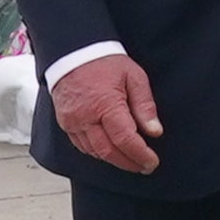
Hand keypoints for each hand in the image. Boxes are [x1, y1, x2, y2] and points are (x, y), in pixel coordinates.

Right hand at [51, 52, 165, 175]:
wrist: (73, 53)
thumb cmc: (105, 62)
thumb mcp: (134, 76)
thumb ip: (144, 105)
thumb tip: (154, 131)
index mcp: (105, 104)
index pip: (125, 139)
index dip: (140, 155)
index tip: (152, 162)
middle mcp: (85, 117)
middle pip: (108, 151)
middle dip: (128, 163)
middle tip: (144, 166)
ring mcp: (72, 122)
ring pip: (94, 152)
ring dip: (114, 160)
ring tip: (131, 161)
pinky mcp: (65, 123)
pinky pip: (82, 146)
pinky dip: (98, 152)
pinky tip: (111, 152)